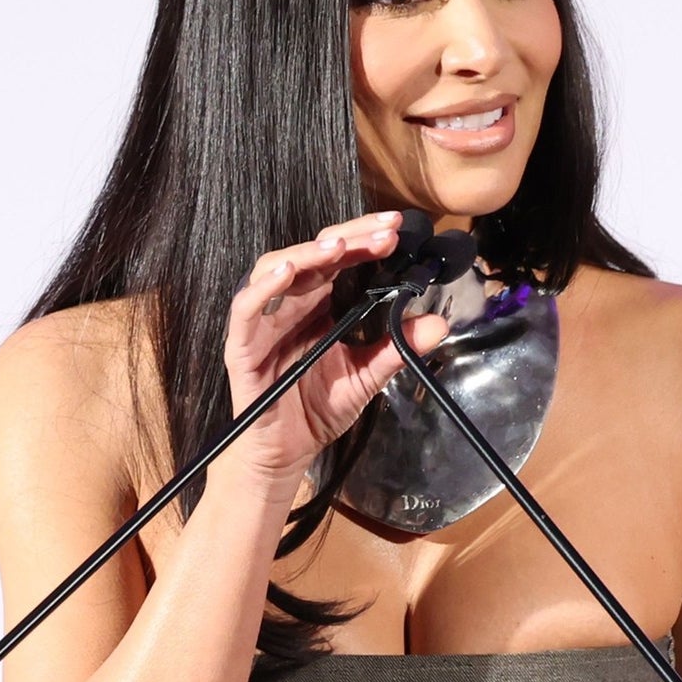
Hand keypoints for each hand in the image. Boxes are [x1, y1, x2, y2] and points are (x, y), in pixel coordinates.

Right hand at [223, 211, 447, 485]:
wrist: (287, 451)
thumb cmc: (319, 409)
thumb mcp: (367, 377)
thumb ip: (397, 348)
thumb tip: (440, 324)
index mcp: (319, 304)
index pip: (340, 259)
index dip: (365, 241)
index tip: (397, 230)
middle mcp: (290, 302)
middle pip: (313, 253)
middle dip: (348, 237)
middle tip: (382, 231)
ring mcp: (263, 319)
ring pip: (276, 268)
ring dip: (307, 254)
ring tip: (338, 246)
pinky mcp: (242, 344)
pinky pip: (246, 308)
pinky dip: (264, 287)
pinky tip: (288, 272)